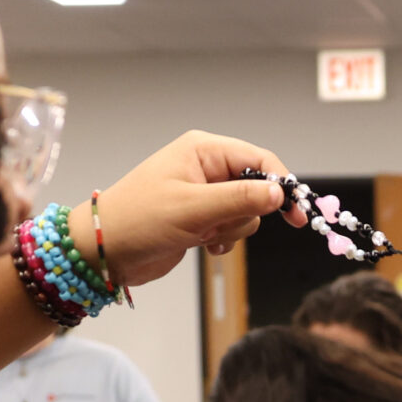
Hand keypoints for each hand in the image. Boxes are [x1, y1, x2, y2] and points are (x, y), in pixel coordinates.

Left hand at [85, 131, 304, 284]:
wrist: (104, 251)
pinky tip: (204, 245)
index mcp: (203, 150)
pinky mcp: (200, 217)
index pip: (259, 159)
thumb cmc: (138, 220)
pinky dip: (224, 239)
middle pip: (256, 188)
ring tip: (203, 235)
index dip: (282, 185)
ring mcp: (203, 194)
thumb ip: (240, 199)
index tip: (297, 215)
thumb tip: (277, 192)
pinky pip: (232, 227)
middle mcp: (205, 167)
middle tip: (223, 227)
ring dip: (232, 230)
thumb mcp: (194, 209)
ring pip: (246, 212)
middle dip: (245, 214)